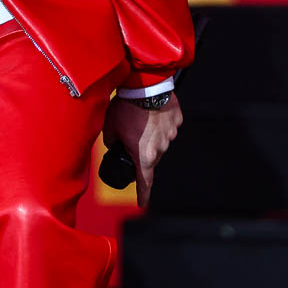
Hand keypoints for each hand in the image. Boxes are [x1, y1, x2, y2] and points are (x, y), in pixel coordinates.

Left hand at [103, 92, 182, 206]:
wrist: (145, 85)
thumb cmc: (126, 107)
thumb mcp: (110, 127)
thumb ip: (110, 141)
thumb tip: (112, 143)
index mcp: (144, 155)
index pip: (145, 182)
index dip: (143, 194)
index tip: (142, 202)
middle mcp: (161, 148)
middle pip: (151, 158)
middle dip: (142, 152)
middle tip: (131, 137)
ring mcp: (171, 133)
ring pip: (160, 141)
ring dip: (151, 135)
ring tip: (140, 119)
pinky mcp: (177, 119)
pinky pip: (168, 125)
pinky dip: (160, 122)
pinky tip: (151, 112)